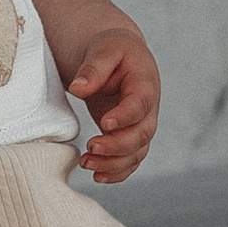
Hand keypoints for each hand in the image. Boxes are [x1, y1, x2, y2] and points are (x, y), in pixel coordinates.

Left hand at [67, 23, 159, 182]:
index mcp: (145, 83)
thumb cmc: (112, 50)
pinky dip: (117, 172)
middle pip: (142, 135)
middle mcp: (148, 108)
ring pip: (136, 152)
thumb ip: (93, 68)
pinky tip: (98, 176)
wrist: (118, 56)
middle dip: (117, 146)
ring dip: (113, 163)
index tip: (105, 124)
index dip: (125, 117)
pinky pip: (130, 160)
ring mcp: (141, 124)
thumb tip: (79, 88)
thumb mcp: (103, 49)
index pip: (141, 104)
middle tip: (90, 147)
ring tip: (86, 163)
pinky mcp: (130, 135)